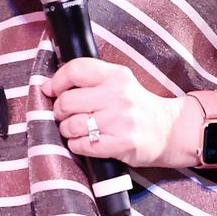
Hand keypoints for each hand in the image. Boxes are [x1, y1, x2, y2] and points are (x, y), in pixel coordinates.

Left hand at [46, 57, 187, 168]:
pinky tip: (85, 142)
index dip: (57, 81)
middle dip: (59, 110)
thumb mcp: (119, 83)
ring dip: (67, 130)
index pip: (76, 69)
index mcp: (117, 75)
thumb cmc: (137, 107)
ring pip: (71, 125)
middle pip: (67, 101)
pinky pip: (82, 145)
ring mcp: (120, 121)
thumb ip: (89, 80)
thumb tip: (48, 86)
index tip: (52, 90)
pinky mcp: (121, 144)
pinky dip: (77, 145)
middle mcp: (118, 95)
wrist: (168, 130)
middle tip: (66, 114)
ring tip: (77, 129)